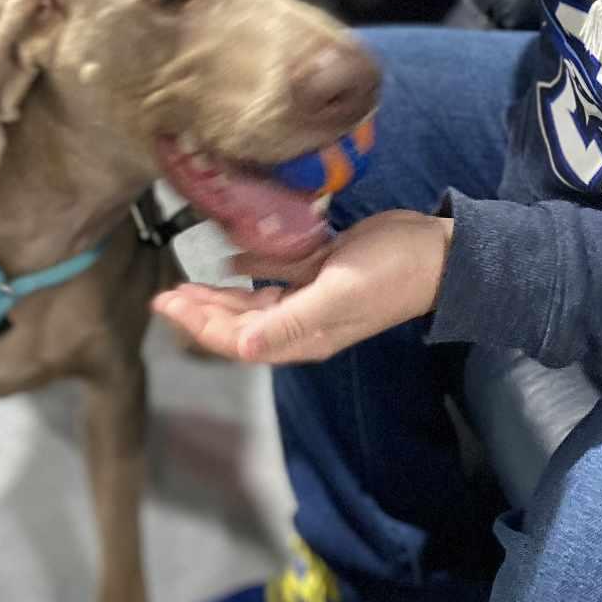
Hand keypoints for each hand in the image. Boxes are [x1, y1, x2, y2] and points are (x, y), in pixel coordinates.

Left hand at [152, 209, 453, 364]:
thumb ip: (288, 323)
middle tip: (166, 294)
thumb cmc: (387, 275)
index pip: (236, 339)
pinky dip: (253, 270)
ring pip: (253, 302)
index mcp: (301, 335)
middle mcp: (301, 321)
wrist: (436, 253)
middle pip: (238, 323)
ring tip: (187, 281)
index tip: (166, 305)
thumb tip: (239, 349)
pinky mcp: (322, 272)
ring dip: (220, 294)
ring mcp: (311, 298)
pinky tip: (233, 258)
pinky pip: (277, 276)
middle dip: (200, 311)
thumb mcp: (336, 296)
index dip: (199, 325)